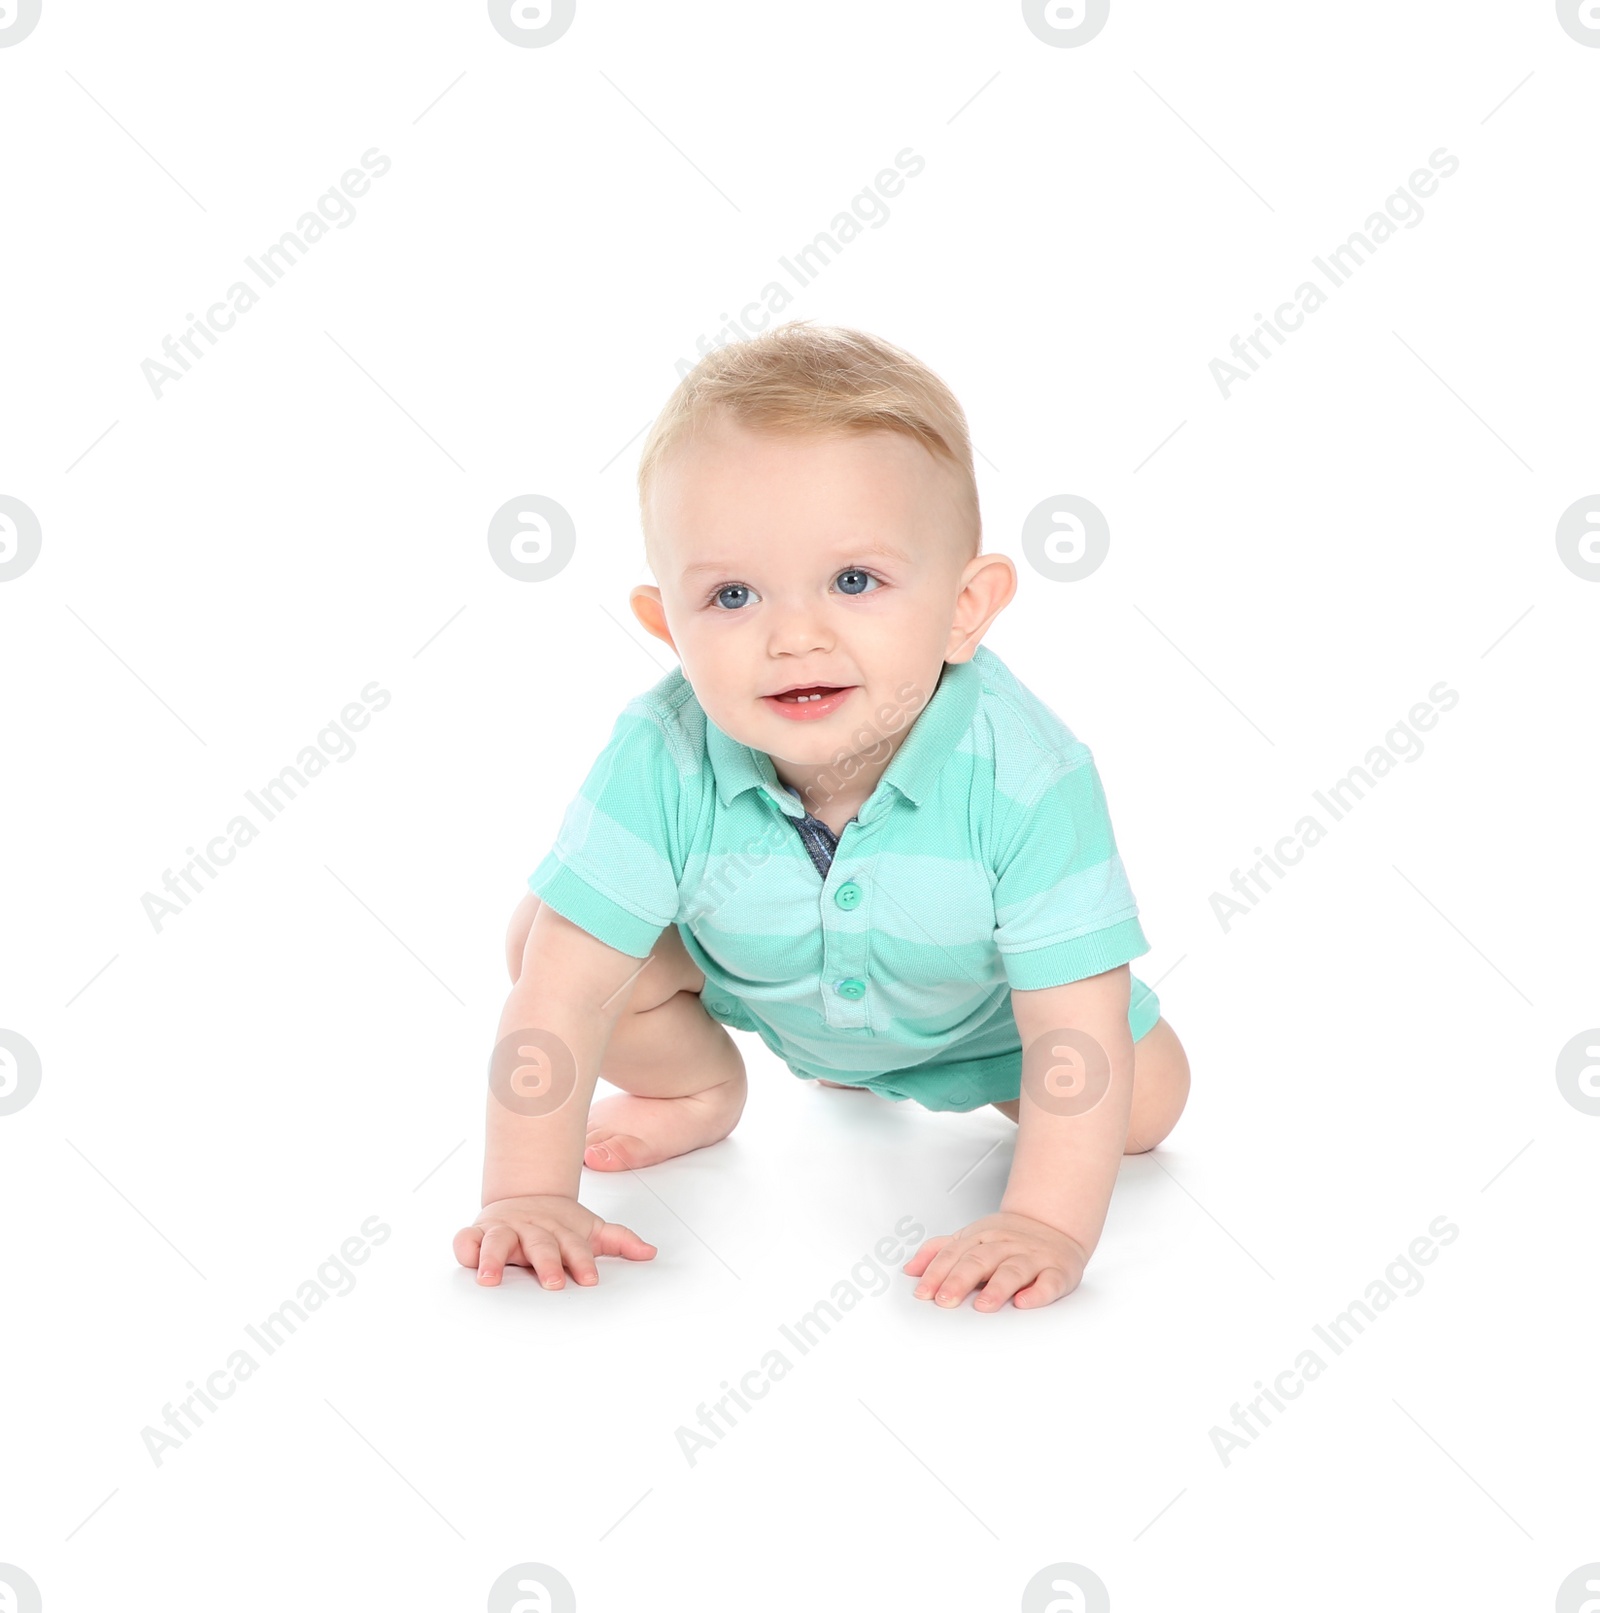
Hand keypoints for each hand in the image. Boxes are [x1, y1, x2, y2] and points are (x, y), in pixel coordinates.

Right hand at [453, 1195, 655, 1287]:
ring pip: (499, 1241)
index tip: (589, 1280)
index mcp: (560, 1230)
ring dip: (494, 1259)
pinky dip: (465, 1248)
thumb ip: (620, 1240)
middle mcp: (532, 1229)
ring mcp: (505, 1230)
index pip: (573, 1247)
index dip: (582, 1262)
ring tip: (490, 1278)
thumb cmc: (559, 1224)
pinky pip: (466, 1240)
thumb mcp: (591, 1229)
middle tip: (552, 1284)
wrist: (527, 1195)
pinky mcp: (479, 1233)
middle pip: (540, 1246)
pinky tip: (466, 1261)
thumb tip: (650, 1253)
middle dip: (546, 1264)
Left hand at [903, 1211, 1087, 1311]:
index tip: (923, 1292)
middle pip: (980, 1260)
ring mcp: (1032, 1258)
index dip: (937, 1273)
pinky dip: (1038, 1293)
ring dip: (997, 1288)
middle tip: (946, 1300)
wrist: (1053, 1225)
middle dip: (960, 1280)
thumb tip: (910, 1269)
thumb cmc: (1007, 1238)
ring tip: (983, 1305)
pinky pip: (1049, 1282)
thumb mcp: (970, 1237)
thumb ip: (940, 1251)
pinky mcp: (1057, 1271)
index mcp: (982, 1238)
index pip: (955, 1254)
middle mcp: (1005, 1245)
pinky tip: (1025, 1303)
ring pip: (1013, 1270)